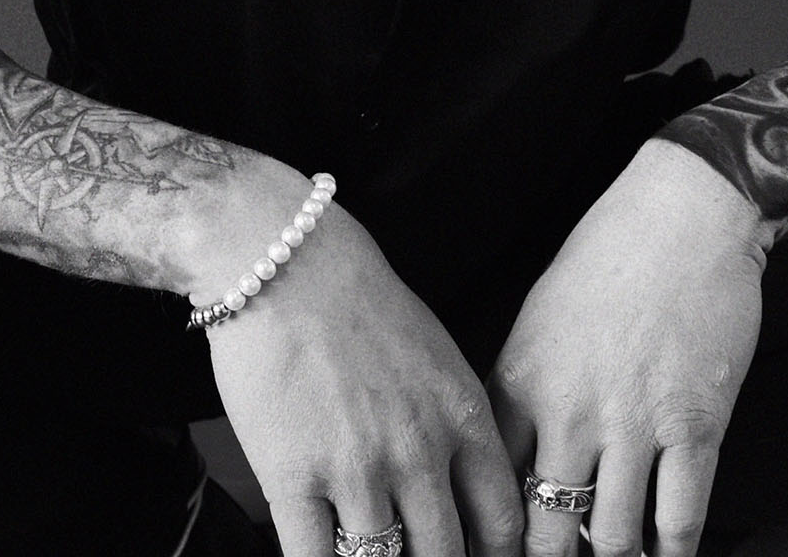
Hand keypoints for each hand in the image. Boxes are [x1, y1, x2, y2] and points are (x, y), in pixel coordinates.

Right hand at [205, 197, 523, 556]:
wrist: (285, 260)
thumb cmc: (355, 298)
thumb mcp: (435, 355)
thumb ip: (454, 426)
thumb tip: (463, 490)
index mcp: (462, 414)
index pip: (502, 522)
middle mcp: (419, 450)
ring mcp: (357, 469)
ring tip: (369, 555)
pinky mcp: (293, 478)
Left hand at [487, 141, 768, 556]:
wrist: (684, 212)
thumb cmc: (611, 251)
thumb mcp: (540, 315)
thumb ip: (524, 388)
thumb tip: (514, 456)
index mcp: (521, 379)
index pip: (490, 486)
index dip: (491, 534)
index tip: (493, 550)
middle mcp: (569, 411)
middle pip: (543, 530)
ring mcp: (633, 424)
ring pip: (611, 539)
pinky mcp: (695, 427)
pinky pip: (678, 521)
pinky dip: (670, 555)